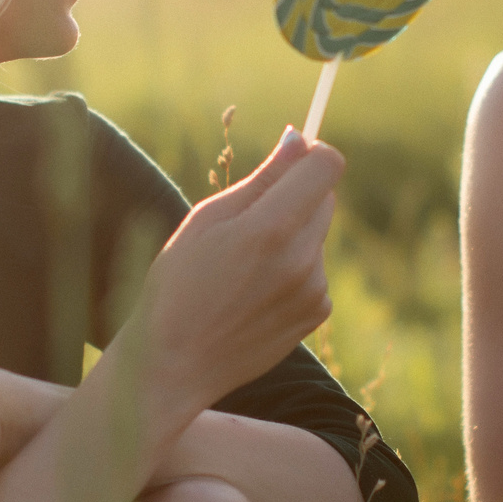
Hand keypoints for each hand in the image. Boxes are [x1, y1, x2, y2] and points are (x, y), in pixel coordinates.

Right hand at [132, 126, 342, 416]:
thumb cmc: (178, 284)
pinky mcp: (317, 312)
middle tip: (249, 223)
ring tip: (244, 268)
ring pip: (317, 235)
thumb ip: (263, 178)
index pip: (327, 166)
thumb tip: (297, 138)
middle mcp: (302, 259)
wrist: (176, 363)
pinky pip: (316, 270)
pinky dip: (294, 271)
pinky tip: (255, 292)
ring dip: (293, 237)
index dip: (311, 154)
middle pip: (325, 198)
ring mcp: (314, 289)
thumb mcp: (207, 220)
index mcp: (271, 228)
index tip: (290, 160)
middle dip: (296, 197)